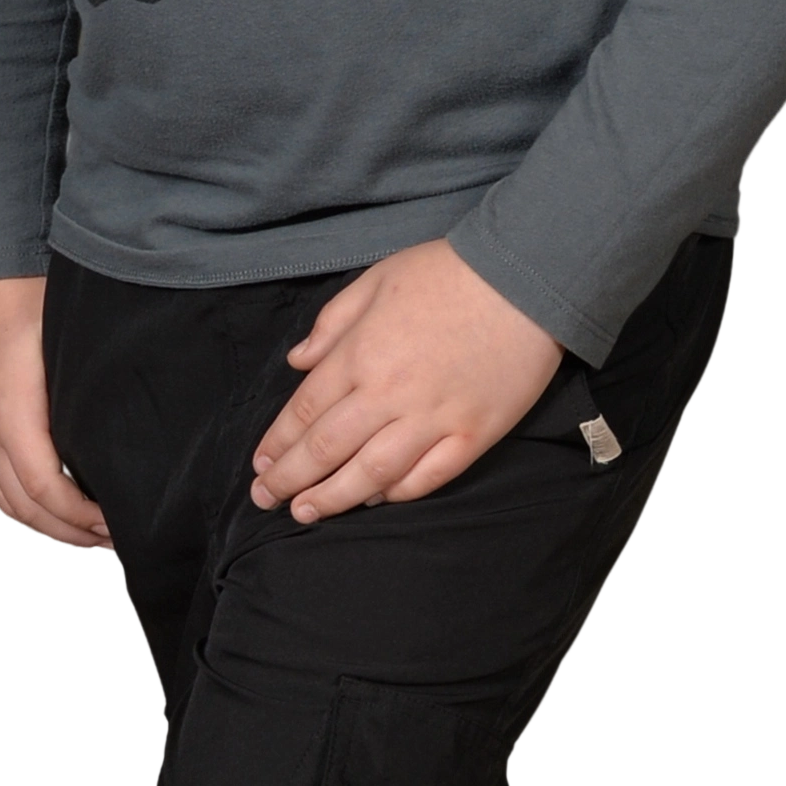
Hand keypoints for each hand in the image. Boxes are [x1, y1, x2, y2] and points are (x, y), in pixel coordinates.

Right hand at [0, 275, 113, 553]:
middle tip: (116, 540)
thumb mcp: (69, 343)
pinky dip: (26, 512)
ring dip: (49, 528)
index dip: (81, 517)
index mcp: (12, 414)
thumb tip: (133, 429)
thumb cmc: (35, 303)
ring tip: (92, 535)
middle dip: (72, 533)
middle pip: (27, 509)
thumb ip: (92, 389)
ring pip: (8, 505)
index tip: (117, 523)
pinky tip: (56, 514)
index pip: (45, 489)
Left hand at [247, 238, 563, 524]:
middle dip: (292, 479)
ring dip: (334, 498)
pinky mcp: (473, 435)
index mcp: (361, 353)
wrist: (524, 277)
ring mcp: (433, 419)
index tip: (260, 463)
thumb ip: (333, 322)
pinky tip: (376, 501)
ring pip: (372, 473)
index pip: (307, 409)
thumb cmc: (447, 271)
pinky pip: (428, 477)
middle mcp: (389, 394)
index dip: (279, 441)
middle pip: (328, 448)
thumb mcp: (377, 278)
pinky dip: (398, 494)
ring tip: (306, 515)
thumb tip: (296, 360)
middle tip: (267, 500)